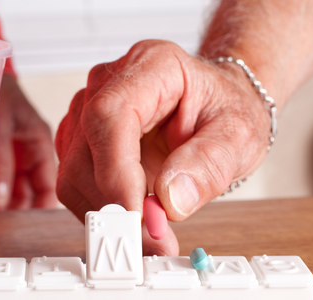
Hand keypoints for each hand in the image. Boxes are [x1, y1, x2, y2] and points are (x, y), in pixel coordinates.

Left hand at [0, 75, 58, 210]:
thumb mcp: (0, 125)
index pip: (49, 183)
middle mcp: (30, 149)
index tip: (31, 226)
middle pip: (30, 190)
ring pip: (13, 187)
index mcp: (41, 141)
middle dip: (15, 208)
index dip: (42, 206)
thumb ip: (1, 161)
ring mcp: (14, 152)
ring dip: (0, 202)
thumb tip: (0, 197)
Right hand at [55, 40, 270, 255]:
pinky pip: (75, 186)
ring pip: (73, 175)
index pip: (110, 116)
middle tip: (156, 241)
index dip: (116, 171)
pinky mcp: (80, 143)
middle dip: (117, 207)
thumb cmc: (225, 109)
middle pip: (84, 152)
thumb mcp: (239, 134)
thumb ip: (210, 163)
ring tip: (154, 234)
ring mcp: (87, 113)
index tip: (137, 214)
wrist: (216, 106)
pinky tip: (136, 219)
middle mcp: (108, 85)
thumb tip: (171, 199)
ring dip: (109, 215)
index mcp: (150, 66)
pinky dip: (103, 213)